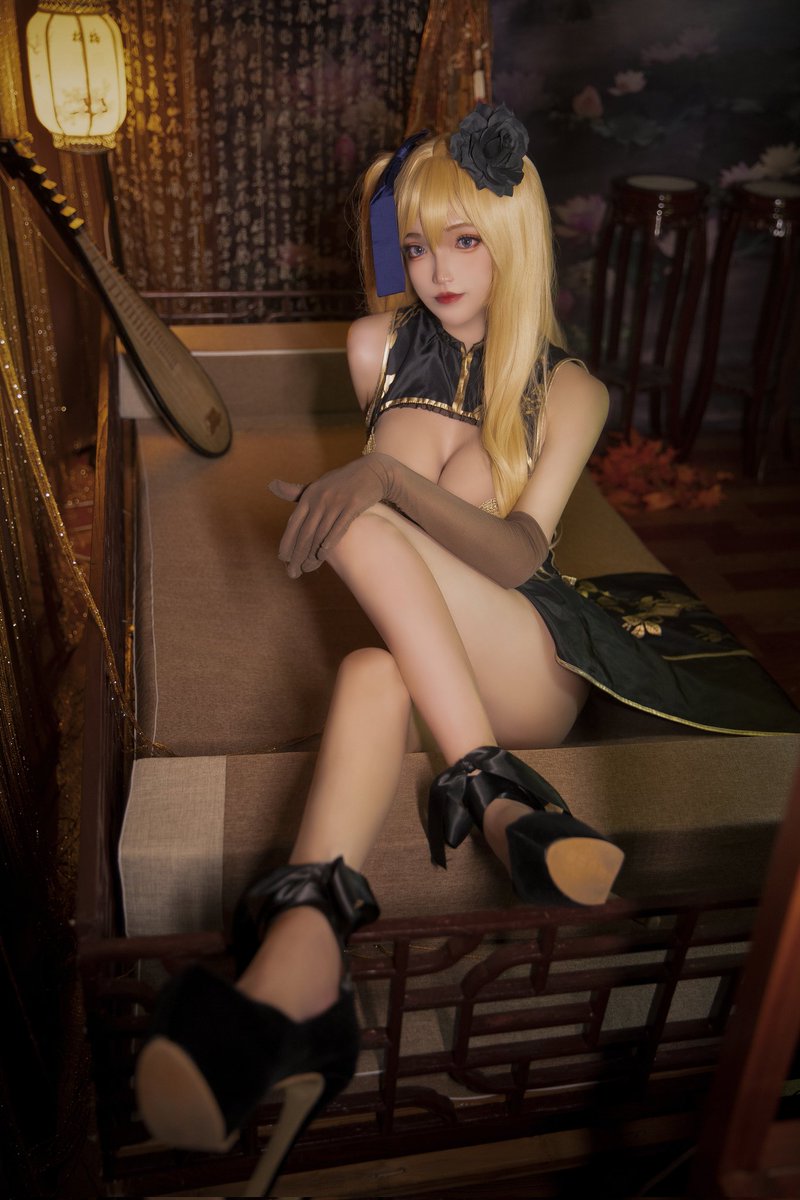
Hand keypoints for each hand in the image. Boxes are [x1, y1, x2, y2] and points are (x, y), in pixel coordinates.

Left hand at [269, 455, 392, 576]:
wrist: (372, 471)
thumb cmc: (341, 481)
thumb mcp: (317, 485)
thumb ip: (295, 491)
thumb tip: (270, 486)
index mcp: (309, 495)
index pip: (294, 523)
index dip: (287, 542)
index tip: (282, 559)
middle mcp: (321, 499)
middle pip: (306, 532)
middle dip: (297, 554)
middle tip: (292, 572)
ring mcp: (337, 502)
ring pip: (321, 533)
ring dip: (312, 554)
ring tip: (307, 568)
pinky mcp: (353, 505)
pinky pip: (340, 526)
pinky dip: (330, 541)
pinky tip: (323, 554)